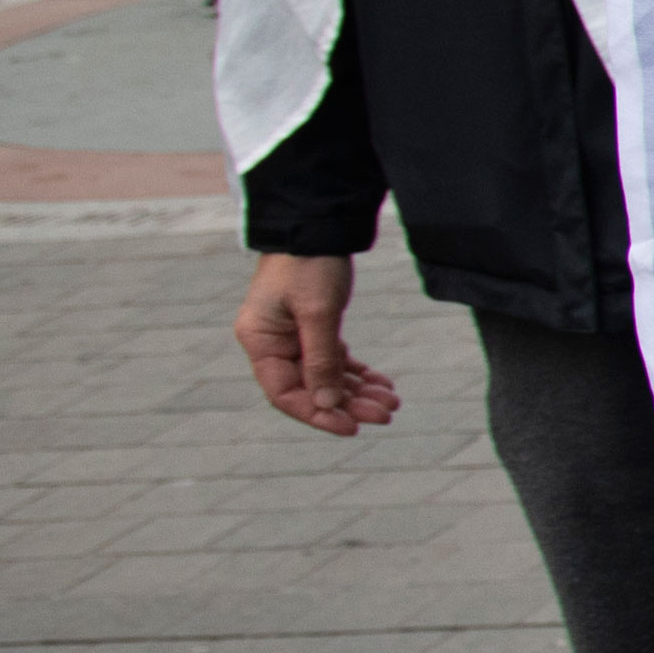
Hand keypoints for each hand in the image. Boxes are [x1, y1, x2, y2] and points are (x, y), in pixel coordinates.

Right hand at [234, 254, 400, 436]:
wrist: (318, 225)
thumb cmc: (310, 264)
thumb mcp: (317, 312)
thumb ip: (321, 360)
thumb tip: (327, 403)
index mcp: (260, 341)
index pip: (284, 393)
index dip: (317, 414)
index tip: (352, 427)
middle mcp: (273, 343)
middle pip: (310, 389)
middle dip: (349, 404)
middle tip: (387, 414)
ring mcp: (293, 336)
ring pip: (326, 377)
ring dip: (358, 392)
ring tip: (392, 402)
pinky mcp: (314, 327)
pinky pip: (335, 361)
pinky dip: (358, 373)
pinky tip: (383, 383)